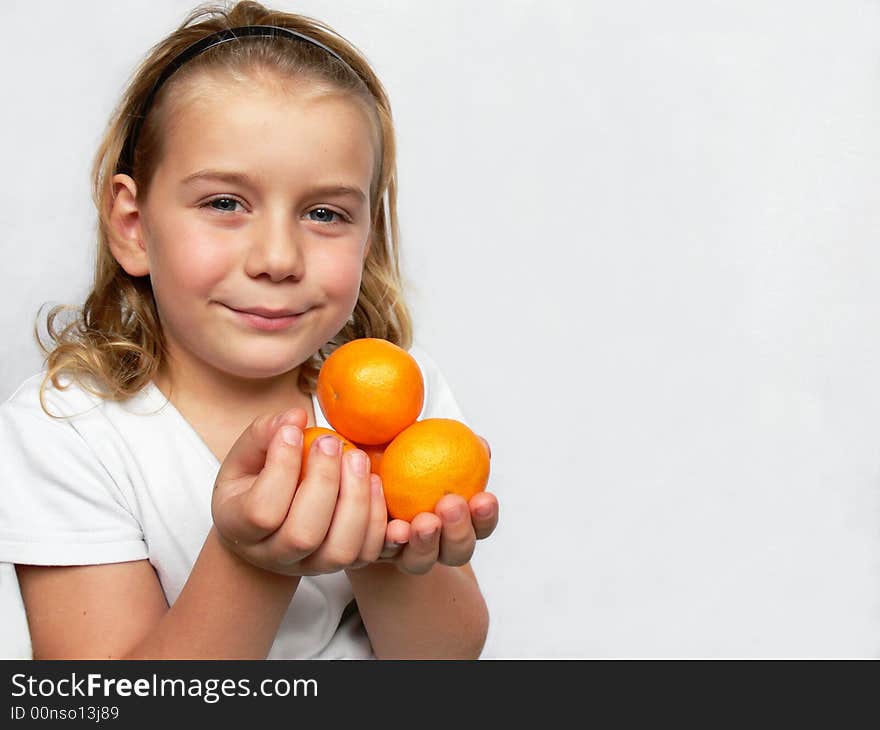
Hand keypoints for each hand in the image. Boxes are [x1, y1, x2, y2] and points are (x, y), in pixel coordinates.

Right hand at [211, 409, 387, 576]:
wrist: (264, 530)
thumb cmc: (252, 483)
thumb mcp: (245, 456)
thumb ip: (264, 434)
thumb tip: (296, 416)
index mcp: (239, 527)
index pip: (262, 511)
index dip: (282, 468)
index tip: (295, 430)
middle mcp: (274, 555)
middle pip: (304, 534)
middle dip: (325, 482)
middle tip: (333, 441)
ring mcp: (310, 566)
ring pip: (340, 551)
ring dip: (356, 501)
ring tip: (358, 459)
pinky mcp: (341, 566)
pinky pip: (367, 553)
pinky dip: (378, 520)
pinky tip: (375, 482)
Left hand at [373, 437, 498, 574]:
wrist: (353, 470)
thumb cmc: (395, 456)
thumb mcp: (420, 442)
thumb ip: (452, 444)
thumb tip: (481, 443)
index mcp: (453, 520)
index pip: (480, 526)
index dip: (486, 518)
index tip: (484, 498)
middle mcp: (433, 543)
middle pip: (456, 552)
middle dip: (459, 533)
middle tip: (451, 506)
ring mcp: (402, 553)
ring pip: (422, 561)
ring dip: (426, 543)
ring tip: (424, 522)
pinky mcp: (373, 554)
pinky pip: (384, 552)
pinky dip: (391, 541)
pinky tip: (394, 527)